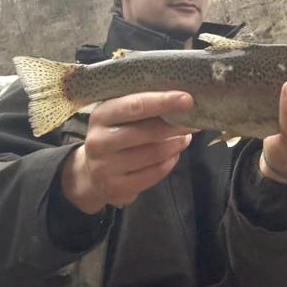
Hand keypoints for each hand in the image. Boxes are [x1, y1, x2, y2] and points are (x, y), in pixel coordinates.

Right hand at [61, 91, 197, 211]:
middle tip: (195, 121)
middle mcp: (99, 141)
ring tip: (185, 137)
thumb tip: (181, 98)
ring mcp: (105, 167)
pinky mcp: (116, 188)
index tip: (188, 99)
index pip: (135, 105)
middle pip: (148, 132)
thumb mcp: (118, 116)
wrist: (91, 171)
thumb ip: (143, 106)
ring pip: (153, 153)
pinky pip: (153, 174)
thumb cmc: (114, 134)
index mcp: (101, 115)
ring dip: (176, 145)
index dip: (163, 101)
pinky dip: (169, 163)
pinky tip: (174, 155)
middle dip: (176, 126)